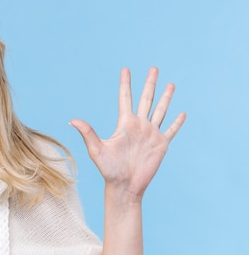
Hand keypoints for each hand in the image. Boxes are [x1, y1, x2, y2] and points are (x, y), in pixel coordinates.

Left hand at [70, 67, 185, 201]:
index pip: (125, 98)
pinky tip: (182, 113)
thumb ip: (88, 133)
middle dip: (150, 84)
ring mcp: (151, 134)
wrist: (124, 186)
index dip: (126, 84)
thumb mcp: (97, 150)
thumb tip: (72, 120)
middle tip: (153, 68)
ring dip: (166, 98)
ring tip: (170, 84)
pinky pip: (171, 130)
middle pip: (146, 99)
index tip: (126, 69)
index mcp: (125, 124)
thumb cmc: (108, 170)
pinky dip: (177, 122)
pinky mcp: (161, 145)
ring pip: (160, 111)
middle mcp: (139, 126)